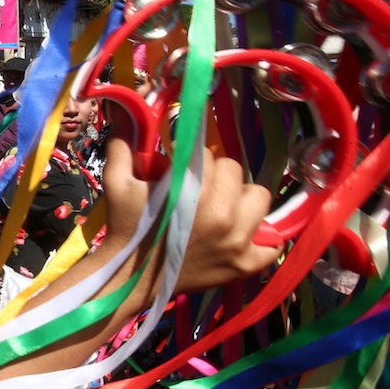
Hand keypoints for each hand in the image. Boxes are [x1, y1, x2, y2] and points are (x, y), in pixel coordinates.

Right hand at [101, 103, 281, 293]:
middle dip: (216, 176)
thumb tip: (124, 110)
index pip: (209, 156)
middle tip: (198, 191)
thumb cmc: (125, 228)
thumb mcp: (116, 182)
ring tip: (220, 209)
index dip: (194, 160)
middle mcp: (222, 216)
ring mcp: (238, 243)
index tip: (184, 171)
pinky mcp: (245, 266)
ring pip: (259, 198)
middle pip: (236, 172)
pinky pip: (273, 243)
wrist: (129, 278)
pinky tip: (241, 236)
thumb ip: (122, 144)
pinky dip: (261, 239)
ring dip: (240, 200)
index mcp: (193, 193)